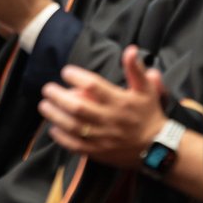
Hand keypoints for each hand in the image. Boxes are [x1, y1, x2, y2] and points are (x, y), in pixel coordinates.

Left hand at [40, 46, 168, 167]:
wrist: (157, 148)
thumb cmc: (149, 114)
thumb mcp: (147, 89)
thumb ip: (136, 69)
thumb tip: (131, 49)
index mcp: (120, 102)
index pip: (93, 86)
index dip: (77, 77)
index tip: (66, 71)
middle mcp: (109, 119)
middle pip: (78, 107)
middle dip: (58, 97)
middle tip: (47, 88)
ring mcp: (102, 138)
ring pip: (73, 127)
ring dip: (55, 115)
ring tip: (44, 105)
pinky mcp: (99, 153)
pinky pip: (76, 146)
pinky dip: (62, 137)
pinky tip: (53, 128)